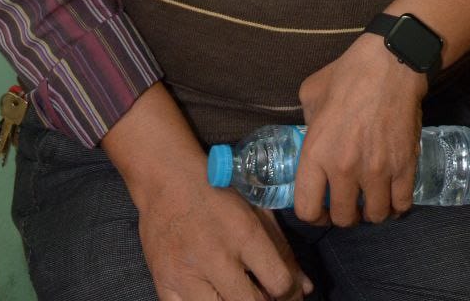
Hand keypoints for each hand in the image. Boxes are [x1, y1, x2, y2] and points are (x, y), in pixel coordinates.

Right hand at [102, 84, 312, 300]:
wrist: (167, 179)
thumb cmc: (217, 190)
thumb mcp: (256, 209)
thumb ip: (282, 250)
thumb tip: (304, 288)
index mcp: (244, 233)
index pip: (279, 283)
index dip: (290, 293)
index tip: (288, 293)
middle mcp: (217, 257)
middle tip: (266, 295)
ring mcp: (187, 274)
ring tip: (240, 295)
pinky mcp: (164, 283)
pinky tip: (214, 297)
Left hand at [294, 34, 424, 226]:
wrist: (391, 63)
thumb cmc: (348, 74)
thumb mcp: (311, 93)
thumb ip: (307, 122)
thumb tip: (311, 135)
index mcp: (316, 152)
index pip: (307, 209)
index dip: (313, 215)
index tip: (321, 210)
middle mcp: (344, 169)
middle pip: (344, 218)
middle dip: (346, 214)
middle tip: (350, 201)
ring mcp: (377, 170)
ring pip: (375, 216)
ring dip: (373, 211)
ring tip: (373, 198)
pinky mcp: (404, 166)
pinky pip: (401, 205)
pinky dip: (397, 206)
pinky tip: (393, 194)